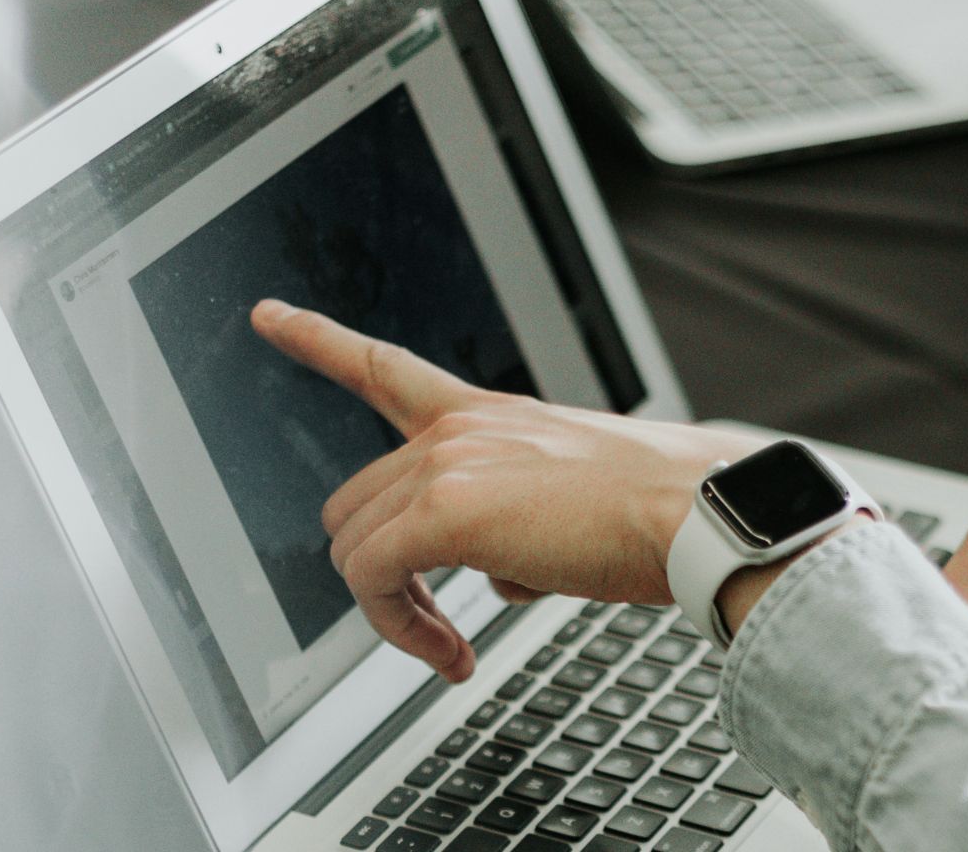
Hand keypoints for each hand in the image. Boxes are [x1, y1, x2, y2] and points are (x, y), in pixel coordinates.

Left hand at [251, 298, 767, 681]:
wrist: (698, 514)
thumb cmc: (662, 513)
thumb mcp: (576, 501)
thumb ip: (520, 523)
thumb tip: (501, 577)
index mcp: (491, 415)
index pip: (386, 368)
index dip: (318, 339)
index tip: (269, 314)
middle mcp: (461, 427)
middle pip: (355, 503)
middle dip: (383, 570)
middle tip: (437, 622)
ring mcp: (448, 462)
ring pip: (356, 548)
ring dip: (396, 610)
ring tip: (452, 647)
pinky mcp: (444, 512)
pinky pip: (372, 581)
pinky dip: (402, 629)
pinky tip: (452, 654)